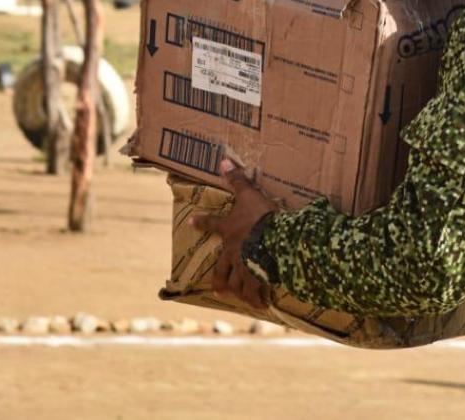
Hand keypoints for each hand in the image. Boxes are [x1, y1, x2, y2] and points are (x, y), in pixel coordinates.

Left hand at [190, 158, 278, 308]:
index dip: (201, 222)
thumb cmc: (259, 215)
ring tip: (241, 298)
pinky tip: (262, 303)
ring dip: (237, 291)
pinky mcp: (256, 277)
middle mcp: (232, 251)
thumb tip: (223, 160)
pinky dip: (257, 298)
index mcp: (228, 229)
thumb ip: (237, 180)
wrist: (273, 236)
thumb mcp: (249, 194)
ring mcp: (242, 266)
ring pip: (235, 283)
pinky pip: (254, 291)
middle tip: (218, 287)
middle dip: (219, 279)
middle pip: (220, 269)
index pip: (211, 224)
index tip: (191, 222)